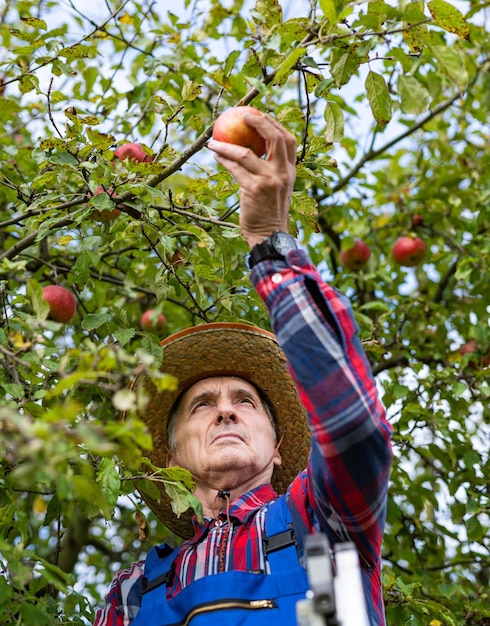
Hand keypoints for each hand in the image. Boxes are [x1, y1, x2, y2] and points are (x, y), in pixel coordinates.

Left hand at [208, 113, 296, 248]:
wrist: (269, 235)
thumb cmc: (269, 213)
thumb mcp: (277, 189)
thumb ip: (272, 171)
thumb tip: (255, 151)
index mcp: (290, 171)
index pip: (288, 140)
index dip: (274, 124)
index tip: (259, 114)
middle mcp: (282, 173)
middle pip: (273, 138)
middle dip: (258, 122)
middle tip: (241, 115)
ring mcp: (268, 181)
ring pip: (246, 153)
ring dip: (226, 144)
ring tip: (213, 140)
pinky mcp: (253, 189)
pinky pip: (235, 169)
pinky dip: (224, 159)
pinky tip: (215, 155)